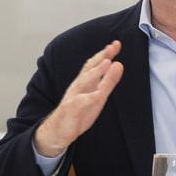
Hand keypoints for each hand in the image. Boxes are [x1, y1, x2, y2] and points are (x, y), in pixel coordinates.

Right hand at [34, 40, 123, 156]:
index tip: (116, 44)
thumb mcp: (98, 96)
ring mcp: (74, 96)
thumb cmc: (79, 112)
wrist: (57, 131)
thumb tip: (119, 65)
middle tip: (112, 47)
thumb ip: (108, 81)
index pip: (95, 64)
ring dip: (96, 72)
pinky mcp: (71, 109)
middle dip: (101, 57)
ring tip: (107, 62)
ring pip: (84, 82)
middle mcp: (78, 86)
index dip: (105, 54)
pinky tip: (98, 94)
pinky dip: (89, 98)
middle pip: (89, 68)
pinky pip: (80, 103)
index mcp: (85, 82)